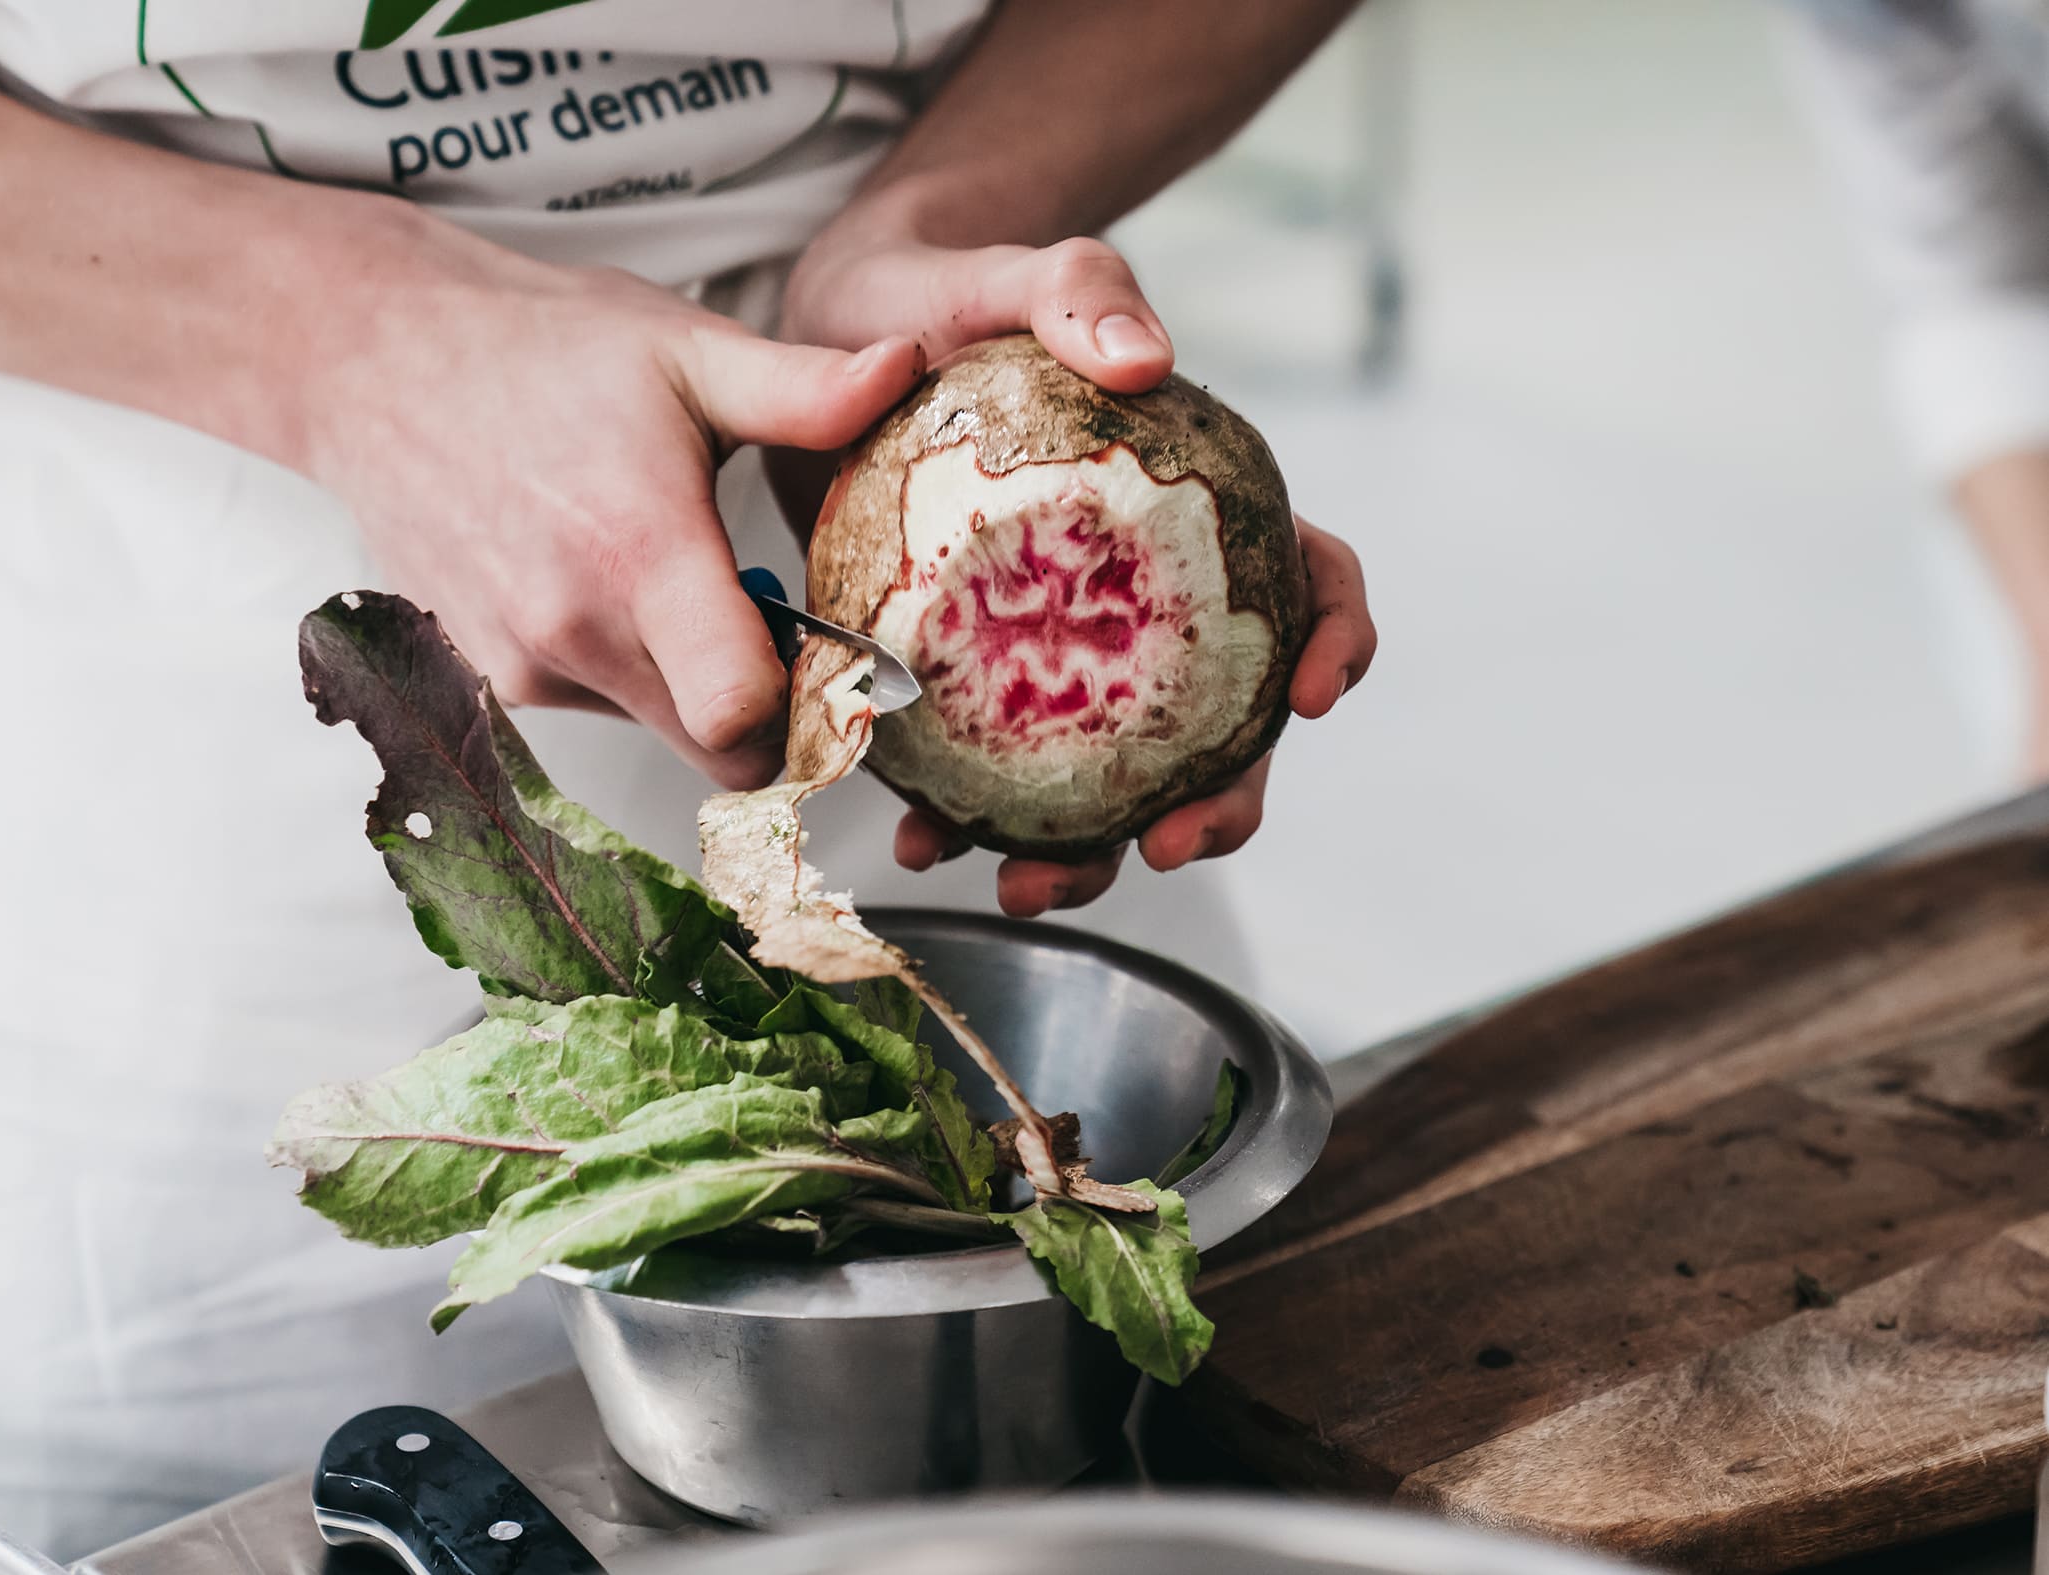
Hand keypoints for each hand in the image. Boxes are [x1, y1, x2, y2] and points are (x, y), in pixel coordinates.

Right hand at [297, 208, 924, 789]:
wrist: (376, 362)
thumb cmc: (538, 347)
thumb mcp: (686, 351)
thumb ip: (804, 388)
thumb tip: (907, 368)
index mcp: (641, 555)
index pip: (741, 720)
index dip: (810, 715)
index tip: (838, 670)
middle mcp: (574, 631)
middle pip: (714, 746)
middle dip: (764, 706)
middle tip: (776, 624)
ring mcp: (524, 663)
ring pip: (657, 726)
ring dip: (689, 680)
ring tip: (670, 572)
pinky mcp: (492, 676)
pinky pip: (595, 705)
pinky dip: (625, 667)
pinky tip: (606, 578)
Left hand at [774, 233, 1375, 913]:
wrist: (835, 331)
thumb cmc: (946, 291)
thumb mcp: (1009, 272)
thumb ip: (1080, 288)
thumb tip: (1149, 355)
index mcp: (1204, 508)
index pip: (1309, 581)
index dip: (1333, 647)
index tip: (1304, 703)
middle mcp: (1152, 596)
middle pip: (1228, 724)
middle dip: (1221, 806)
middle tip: (1168, 848)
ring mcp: (1069, 648)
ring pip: (1118, 779)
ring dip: (1090, 854)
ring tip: (1024, 885)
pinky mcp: (980, 677)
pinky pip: (996, 773)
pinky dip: (973, 821)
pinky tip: (922, 841)